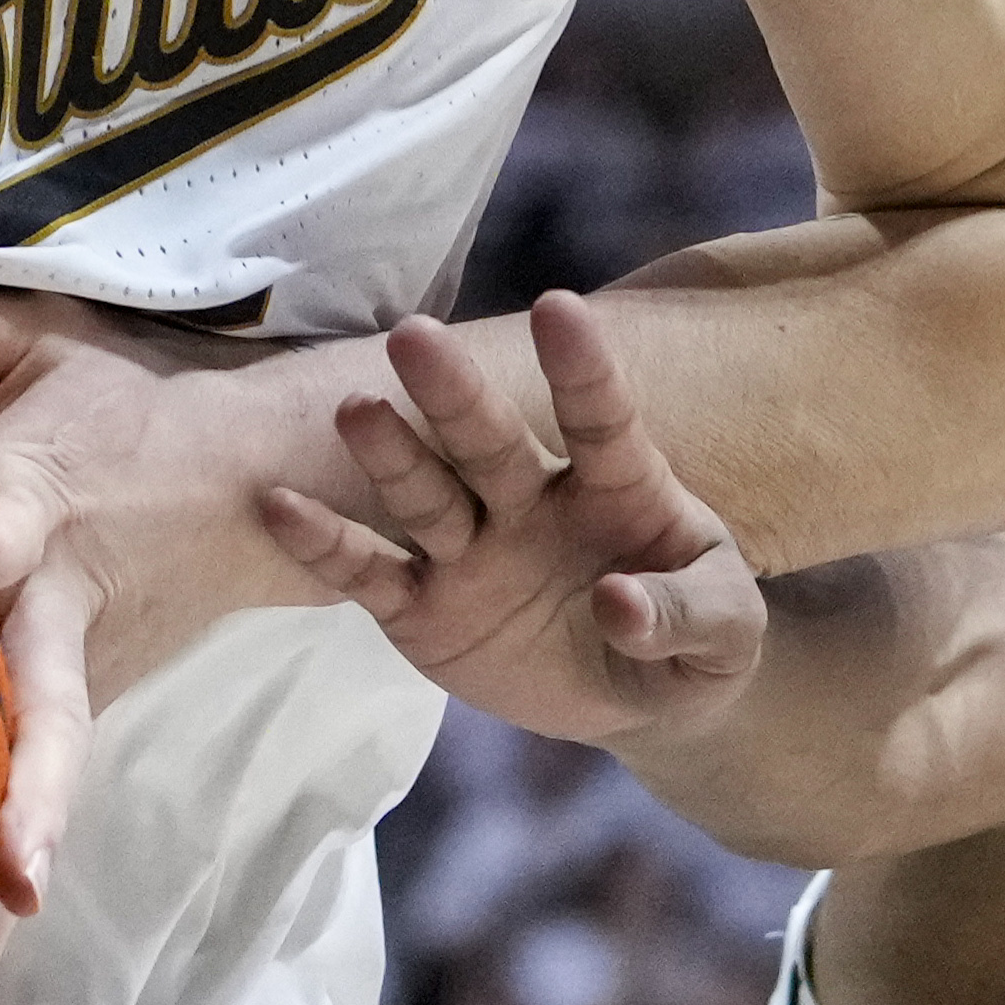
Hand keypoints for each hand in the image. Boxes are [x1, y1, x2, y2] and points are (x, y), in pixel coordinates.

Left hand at [0, 220, 344, 1004]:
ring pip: (37, 803)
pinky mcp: (69, 726)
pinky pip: (22, 822)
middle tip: (18, 882)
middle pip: (52, 718)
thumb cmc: (110, 400)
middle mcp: (65, 618)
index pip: (11, 529)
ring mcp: (77, 686)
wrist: (243, 478)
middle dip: (36, 800)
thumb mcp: (29, 338)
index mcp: (45, 508)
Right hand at [257, 290, 765, 742]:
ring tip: (355, 409)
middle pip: (488, 442)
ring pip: (423, 495)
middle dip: (453, 393)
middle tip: (414, 337)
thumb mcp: (728, 637)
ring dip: (390, 454)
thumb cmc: (690, 638)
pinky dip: (324, 545)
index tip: (558, 307)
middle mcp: (531, 500)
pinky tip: (276, 506)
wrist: (633, 698)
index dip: (580, 368)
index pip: (603, 420)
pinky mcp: (421, 607)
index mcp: (617, 486)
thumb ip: (692, 615)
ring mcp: (469, 550)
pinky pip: (368, 574)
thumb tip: (619, 603)